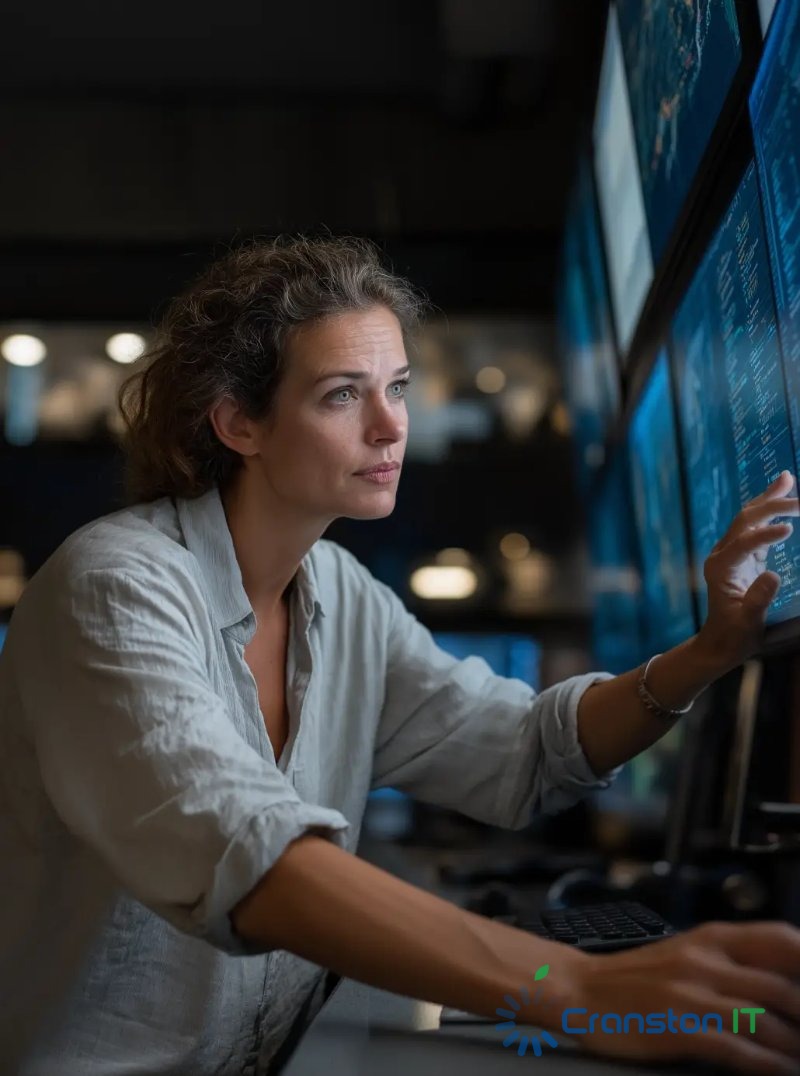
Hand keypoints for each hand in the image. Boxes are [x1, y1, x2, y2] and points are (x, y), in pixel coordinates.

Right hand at [521, 921, 799, 1073]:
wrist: (580, 989)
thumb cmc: (636, 977)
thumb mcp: (689, 953)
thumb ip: (734, 961)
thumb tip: (784, 981)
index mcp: (711, 937)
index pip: (781, 938)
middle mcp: (705, 959)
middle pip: (783, 987)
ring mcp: (691, 993)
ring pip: (766, 1022)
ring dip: (794, 1048)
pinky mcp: (679, 1027)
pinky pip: (738, 1049)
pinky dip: (768, 1066)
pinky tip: (780, 1072)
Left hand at [698, 471, 799, 670]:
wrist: (720, 644)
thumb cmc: (734, 636)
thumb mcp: (748, 623)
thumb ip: (758, 600)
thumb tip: (773, 575)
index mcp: (720, 568)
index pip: (744, 543)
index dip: (766, 535)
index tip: (791, 529)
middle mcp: (721, 554)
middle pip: (745, 521)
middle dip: (771, 506)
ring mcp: (729, 552)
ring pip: (748, 517)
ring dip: (769, 499)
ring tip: (787, 478)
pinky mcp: (741, 555)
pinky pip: (754, 526)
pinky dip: (769, 510)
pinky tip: (783, 498)